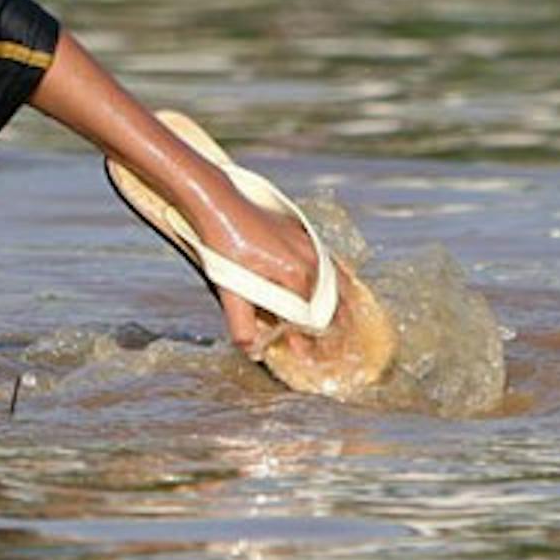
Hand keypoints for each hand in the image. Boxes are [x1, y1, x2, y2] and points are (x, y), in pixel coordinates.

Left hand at [192, 174, 395, 395]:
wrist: (217, 200)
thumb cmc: (221, 241)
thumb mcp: (227, 286)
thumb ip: (241, 321)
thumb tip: (253, 351)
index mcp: (295, 274)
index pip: (312, 320)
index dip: (311, 342)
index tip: (309, 359)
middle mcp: (309, 260)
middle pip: (331, 304)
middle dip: (332, 330)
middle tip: (333, 352)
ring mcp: (310, 245)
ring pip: (335, 284)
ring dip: (339, 308)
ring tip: (343, 329)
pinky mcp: (304, 235)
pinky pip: (329, 265)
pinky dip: (337, 283)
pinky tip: (339, 291)